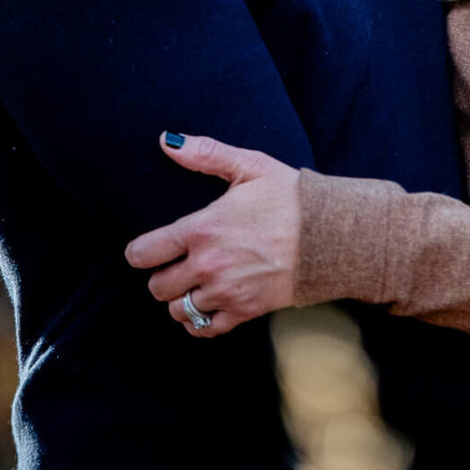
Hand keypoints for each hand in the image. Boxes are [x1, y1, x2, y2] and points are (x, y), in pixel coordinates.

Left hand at [125, 132, 301, 337]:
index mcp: (203, 228)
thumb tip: (166, 140)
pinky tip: (208, 304)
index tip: (146, 250)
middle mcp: (208, 265)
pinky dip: (199, 321)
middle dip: (162, 276)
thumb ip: (206, 154)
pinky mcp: (244, 312)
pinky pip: (203, 329)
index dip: (139, 252)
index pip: (145, 253)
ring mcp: (225, 292)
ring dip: (181, 298)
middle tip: (177, 264)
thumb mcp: (250, 166)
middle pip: (157, 287)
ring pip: (178, 310)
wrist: (331, 234)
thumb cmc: (290, 196)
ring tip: (195, 282)